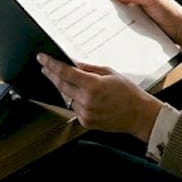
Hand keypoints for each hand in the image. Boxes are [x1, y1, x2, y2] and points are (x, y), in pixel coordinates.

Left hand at [37, 54, 161, 142]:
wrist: (139, 116)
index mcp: (93, 86)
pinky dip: (73, 101)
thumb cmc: (129, 93)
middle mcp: (87, 101)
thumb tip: (73, 63)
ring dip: (64, 89)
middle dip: (51, 75)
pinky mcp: (86, 122)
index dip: (51, 64)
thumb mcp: (110, 73)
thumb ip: (89, 68)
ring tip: (65, 80)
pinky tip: (79, 96)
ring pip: (66, 98)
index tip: (42, 58)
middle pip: (61, 85)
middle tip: (45, 67)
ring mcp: (85, 113)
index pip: (65, 72)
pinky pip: (73, 109)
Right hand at [111, 0, 181, 46]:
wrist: (180, 29)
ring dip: (117, 14)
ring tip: (108, 16)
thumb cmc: (170, 10)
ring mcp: (139, 12)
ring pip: (123, 11)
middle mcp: (140, 0)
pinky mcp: (139, 24)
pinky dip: (122, 23)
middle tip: (102, 4)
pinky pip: (128, 22)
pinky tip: (117, 25)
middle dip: (113, 1)